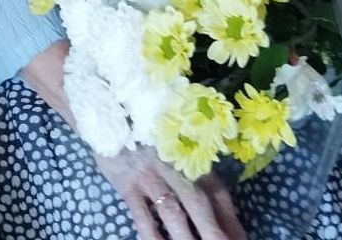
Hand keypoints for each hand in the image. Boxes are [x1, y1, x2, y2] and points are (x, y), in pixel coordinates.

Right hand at [94, 146, 246, 239]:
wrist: (110, 113)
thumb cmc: (147, 137)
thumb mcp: (175, 151)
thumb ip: (196, 176)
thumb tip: (223, 218)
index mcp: (190, 158)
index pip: (217, 193)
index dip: (231, 221)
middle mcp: (174, 166)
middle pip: (197, 202)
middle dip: (212, 230)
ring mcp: (149, 174)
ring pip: (171, 209)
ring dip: (184, 236)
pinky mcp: (127, 182)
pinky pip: (141, 213)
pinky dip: (151, 233)